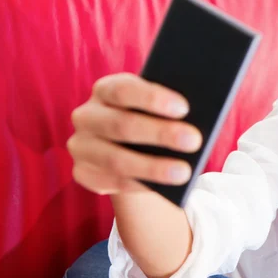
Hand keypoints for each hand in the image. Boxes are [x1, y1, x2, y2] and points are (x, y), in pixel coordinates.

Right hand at [68, 73, 201, 194]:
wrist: (131, 147)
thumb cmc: (153, 119)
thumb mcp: (159, 108)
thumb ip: (169, 108)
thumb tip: (195, 119)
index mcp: (105, 89)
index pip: (123, 89)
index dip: (153, 98)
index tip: (184, 108)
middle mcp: (86, 116)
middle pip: (121, 125)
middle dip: (160, 133)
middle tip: (194, 140)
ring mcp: (82, 146)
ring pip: (116, 159)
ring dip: (153, 167)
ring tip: (184, 172)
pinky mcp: (83, 173)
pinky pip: (113, 182)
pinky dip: (142, 184)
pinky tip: (166, 187)